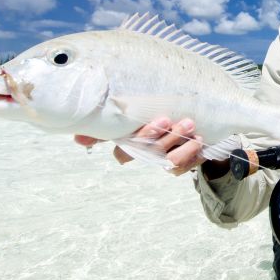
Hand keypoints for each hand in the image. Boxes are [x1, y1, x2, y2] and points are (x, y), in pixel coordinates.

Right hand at [74, 117, 206, 175]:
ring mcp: (164, 159)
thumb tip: (78, 139)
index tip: (160, 120)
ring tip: (192, 129)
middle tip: (180, 121)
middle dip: (165, 137)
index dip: (142, 137)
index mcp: (130, 142)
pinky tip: (201, 143)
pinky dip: (193, 156)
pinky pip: (185, 167)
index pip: (126, 150)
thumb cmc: (152, 114)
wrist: (186, 122)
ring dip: (181, 147)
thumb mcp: (132, 112)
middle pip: (151, 152)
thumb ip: (109, 119)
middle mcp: (146, 153)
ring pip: (169, 161)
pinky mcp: (182, 163)